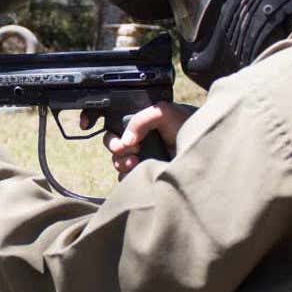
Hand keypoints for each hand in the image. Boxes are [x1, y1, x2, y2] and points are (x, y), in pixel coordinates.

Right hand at [81, 102, 195, 174]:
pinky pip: (126, 178)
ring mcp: (142, 158)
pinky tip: (135, 172)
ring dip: (120, 162)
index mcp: (141, 121)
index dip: (97, 120)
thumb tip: (125, 141)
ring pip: (117, 161)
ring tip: (134, 162)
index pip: (113, 121)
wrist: (204, 149)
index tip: (87, 125)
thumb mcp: (163, 112)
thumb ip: (140, 119)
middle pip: (111, 142)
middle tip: (125, 149)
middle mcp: (140, 139)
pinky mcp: (145, 175)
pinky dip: (126, 176)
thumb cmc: (188, 126)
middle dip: (114, 146)